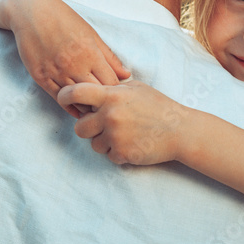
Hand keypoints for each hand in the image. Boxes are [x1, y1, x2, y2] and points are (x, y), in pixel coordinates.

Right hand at [11, 0, 129, 117]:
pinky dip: (70, 106)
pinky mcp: (40, 77)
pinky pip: (59, 98)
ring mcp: (56, 72)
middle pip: (95, 93)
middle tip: (107, 104)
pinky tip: (77, 108)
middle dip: (104, 100)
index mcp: (89, 52)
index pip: (111, 82)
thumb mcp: (90, 34)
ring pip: (77, 99)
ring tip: (93, 108)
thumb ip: (109, 56)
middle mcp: (73, 64)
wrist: (31, 12)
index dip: (116, 90)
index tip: (117, 93)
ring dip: (87, 105)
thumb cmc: (64, 19)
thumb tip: (127, 75)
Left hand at [57, 81, 187, 164]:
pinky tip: (131, 144)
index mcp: (111, 96)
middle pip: (79, 128)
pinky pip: (108, 156)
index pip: (76, 93)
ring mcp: (115, 136)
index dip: (64, 96)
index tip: (63, 99)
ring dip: (103, 142)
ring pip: (93, 145)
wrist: (180, 130)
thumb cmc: (157, 106)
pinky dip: (117, 153)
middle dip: (88, 128)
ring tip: (123, 134)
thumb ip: (112, 88)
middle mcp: (110, 116)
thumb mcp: (135, 88)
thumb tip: (91, 87)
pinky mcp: (122, 153)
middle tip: (103, 125)